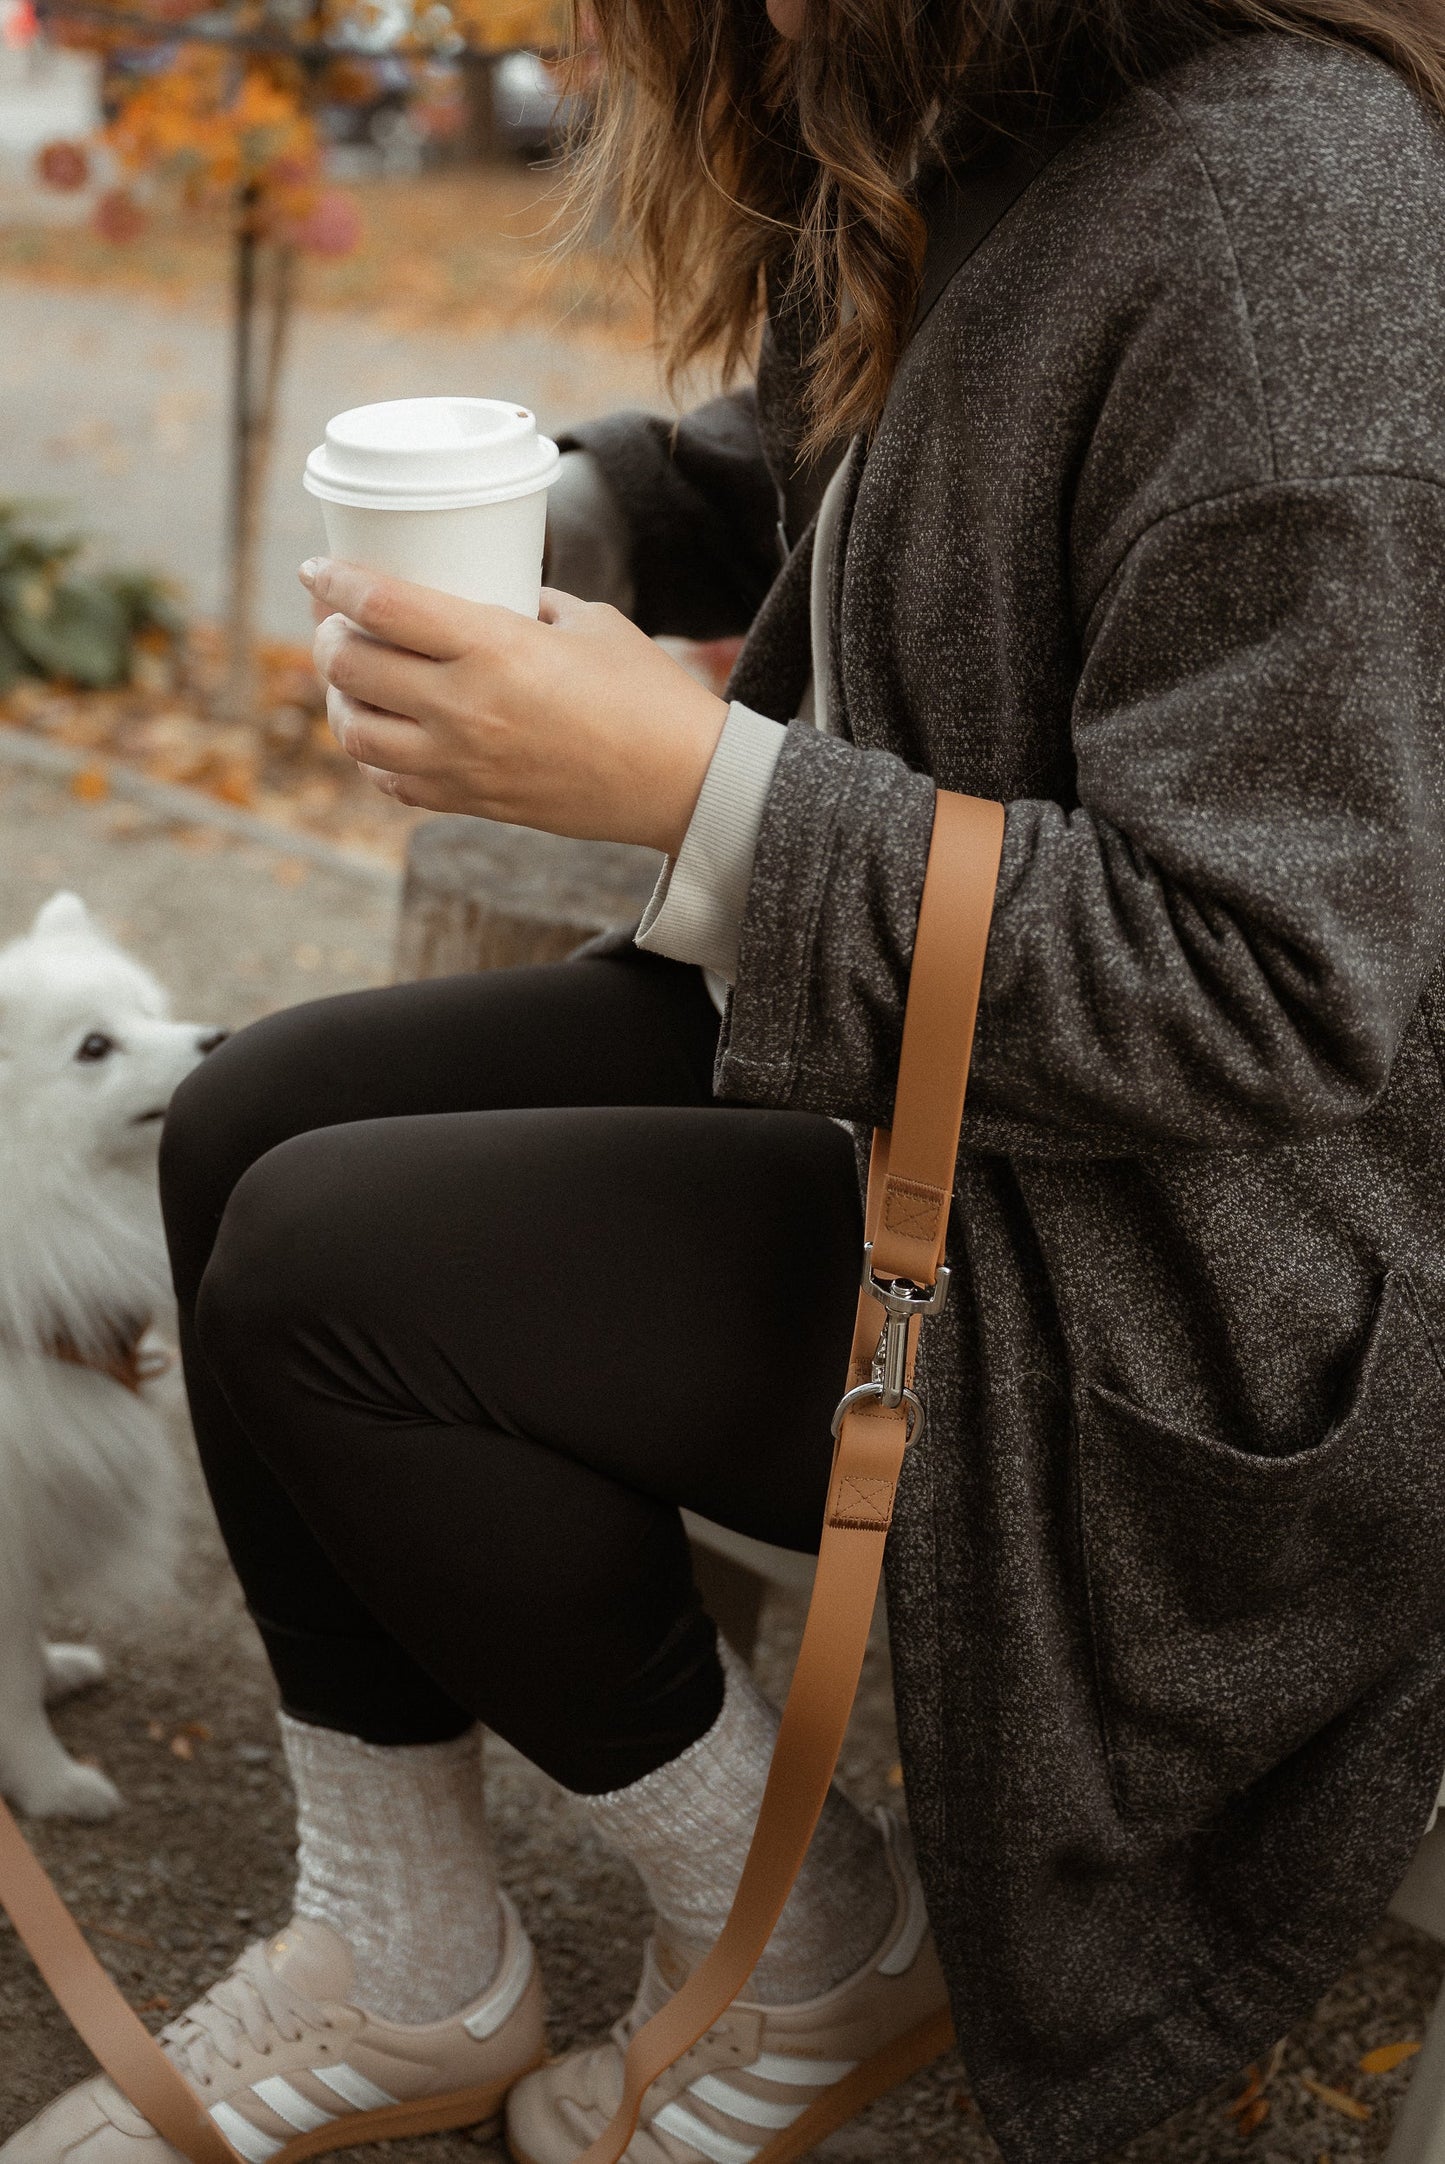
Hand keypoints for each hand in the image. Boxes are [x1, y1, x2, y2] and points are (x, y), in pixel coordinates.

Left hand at [300, 556, 728, 855]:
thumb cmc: (646, 694)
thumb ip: (526, 604)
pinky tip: (384, 733)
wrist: (680, 784)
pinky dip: (373, 754)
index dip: (334, 581)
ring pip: (356, 731)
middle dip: (327, 637)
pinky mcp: (471, 802)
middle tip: (334, 623)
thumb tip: (486, 591)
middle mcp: (465, 707)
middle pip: (351, 665)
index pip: (381, 606)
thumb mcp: (587, 621)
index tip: (316, 569)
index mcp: (494, 647)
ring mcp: (462, 762)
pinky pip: (390, 781)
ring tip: (353, 682)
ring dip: (341, 700)